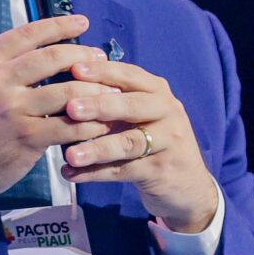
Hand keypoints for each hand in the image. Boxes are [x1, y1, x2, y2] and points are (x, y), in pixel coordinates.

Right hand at [0, 14, 115, 211]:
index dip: (59, 25)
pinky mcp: (27, 137)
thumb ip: (1, 66)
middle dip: (83, 55)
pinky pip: (69, 125)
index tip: (81, 23)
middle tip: (100, 58)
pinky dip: (89, 123)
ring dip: (94, 90)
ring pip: (67, 90)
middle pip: (52, 57)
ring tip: (109, 91)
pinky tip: (100, 123)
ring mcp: (13, 109)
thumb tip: (40, 50)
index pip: (28, 33)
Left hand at [57, 59, 218, 232]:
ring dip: (97, 148)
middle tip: (70, 108)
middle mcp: (167, 111)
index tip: (74, 69)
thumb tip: (66, 86)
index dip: (102, 72)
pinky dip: (95, 174)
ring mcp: (168, 142)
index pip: (129, 75)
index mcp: (157, 92)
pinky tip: (71, 174)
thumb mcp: (138, 115)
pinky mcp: (161, 171)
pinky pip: (124, 171)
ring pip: (129, 143)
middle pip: (132, 106)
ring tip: (69, 154)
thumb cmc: (152, 141)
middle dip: (100, 106)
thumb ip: (112, 101)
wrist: (187, 185)